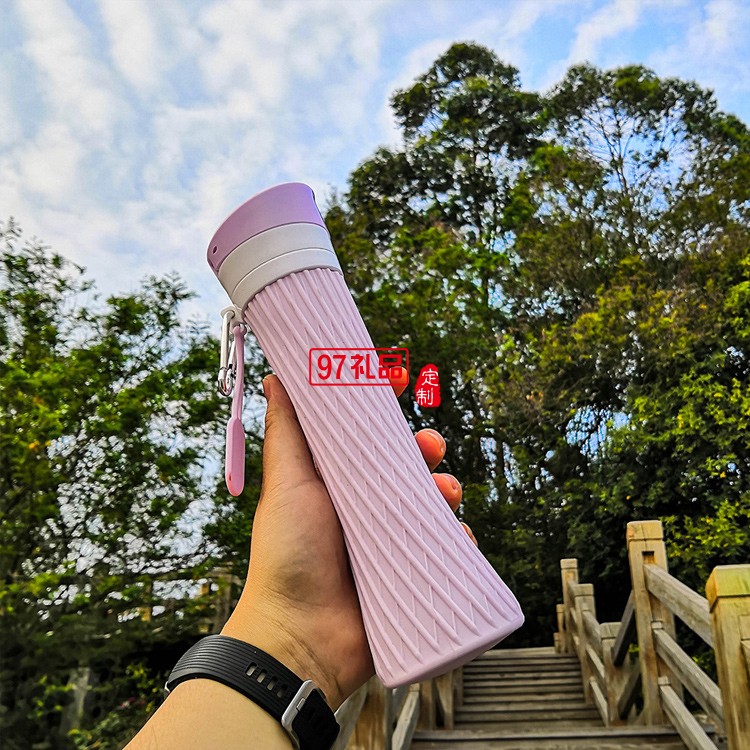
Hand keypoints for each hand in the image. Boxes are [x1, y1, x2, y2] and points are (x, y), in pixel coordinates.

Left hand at [221, 371, 475, 709]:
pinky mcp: (411, 570)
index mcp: (336, 482)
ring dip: (447, 490)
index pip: (366, 438)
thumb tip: (277, 377)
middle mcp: (364, 507)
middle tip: (431, 446)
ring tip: (446, 494)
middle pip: (405, 466)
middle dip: (424, 449)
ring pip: (431, 502)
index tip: (400, 382)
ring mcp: (389, 540)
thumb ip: (287, 432)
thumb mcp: (288, 484)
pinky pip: (447, 546)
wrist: (302, 638)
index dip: (385, 411)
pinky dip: (458, 537)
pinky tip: (458, 536)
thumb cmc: (287, 556)